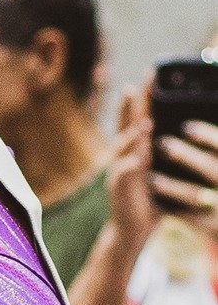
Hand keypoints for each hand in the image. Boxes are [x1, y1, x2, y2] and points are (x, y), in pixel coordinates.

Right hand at [105, 87, 160, 260]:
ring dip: (133, 133)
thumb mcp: (161, 172)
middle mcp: (123, 154)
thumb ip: (165, 153)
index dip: (141, 97)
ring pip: (125, 146)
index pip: (137, 117)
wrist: (132, 229)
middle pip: (127, 124)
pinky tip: (138, 158)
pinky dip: (132, 163)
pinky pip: (127, 173)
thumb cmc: (151, 200)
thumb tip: (185, 134)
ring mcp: (119, 169)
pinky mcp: (120, 187)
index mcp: (134, 149)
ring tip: (143, 121)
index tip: (148, 75)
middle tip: (138, 85)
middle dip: (133, 105)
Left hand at [154, 116, 217, 236]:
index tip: (185, 127)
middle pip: (212, 169)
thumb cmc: (217, 182)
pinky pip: (194, 218)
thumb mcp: (217, 161)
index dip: (208, 136)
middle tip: (162, 144)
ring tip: (152, 179)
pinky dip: (175, 210)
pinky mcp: (215, 224)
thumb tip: (188, 120)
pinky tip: (157, 203)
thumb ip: (209, 147)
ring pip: (199, 196)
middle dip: (186, 157)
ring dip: (175, 187)